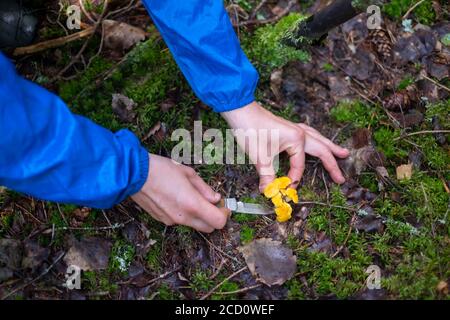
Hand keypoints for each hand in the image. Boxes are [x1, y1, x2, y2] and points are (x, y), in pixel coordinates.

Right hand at [131, 154, 228, 232]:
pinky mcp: (162, 220)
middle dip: (213, 217)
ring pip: (194, 225)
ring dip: (199, 216)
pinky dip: (185, 214)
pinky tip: (177, 198)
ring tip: (192, 197)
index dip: (225, 214)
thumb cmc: (161, 169)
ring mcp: (171, 221)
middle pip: (209, 228)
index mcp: (192, 204)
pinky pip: (180, 221)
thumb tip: (215, 198)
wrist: (134, 175)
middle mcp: (183, 217)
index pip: (218, 222)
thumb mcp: (188, 173)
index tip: (223, 205)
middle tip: (211, 202)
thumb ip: (204, 188)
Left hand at [221, 101, 349, 190]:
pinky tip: (318, 141)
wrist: (240, 111)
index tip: (286, 190)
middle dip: (332, 164)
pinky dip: (317, 140)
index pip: (300, 166)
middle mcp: (300, 133)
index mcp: (296, 139)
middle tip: (342, 178)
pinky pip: (310, 135)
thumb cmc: (251, 130)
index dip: (294, 179)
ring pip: (318, 139)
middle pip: (322, 150)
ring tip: (343, 154)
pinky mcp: (289, 128)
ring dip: (330, 147)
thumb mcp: (260, 157)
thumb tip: (270, 193)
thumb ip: (267, 177)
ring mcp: (295, 129)